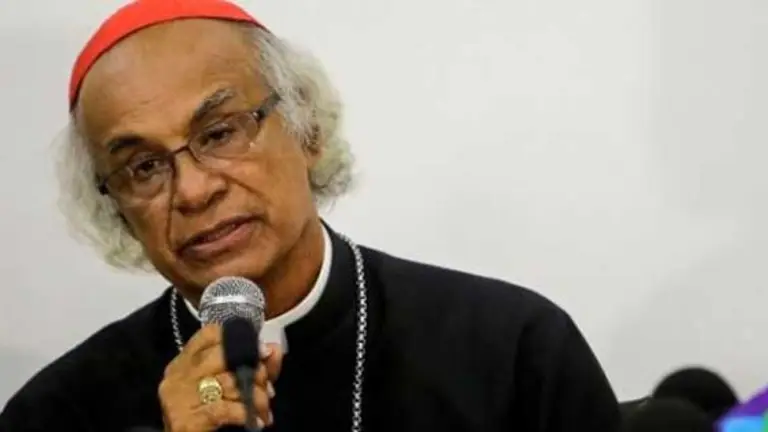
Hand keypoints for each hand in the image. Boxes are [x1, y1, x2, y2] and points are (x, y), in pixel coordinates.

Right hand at [158, 324, 283, 430]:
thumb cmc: (212, 417)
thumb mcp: (236, 387)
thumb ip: (255, 367)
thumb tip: (274, 348)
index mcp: (185, 362)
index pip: (209, 334)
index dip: (239, 338)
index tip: (262, 350)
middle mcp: (178, 375)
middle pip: (223, 355)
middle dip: (255, 370)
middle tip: (268, 387)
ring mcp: (178, 397)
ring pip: (229, 382)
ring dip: (256, 396)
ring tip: (264, 408)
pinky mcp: (185, 419)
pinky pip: (225, 408)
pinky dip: (247, 413)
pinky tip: (257, 420)